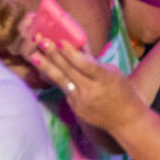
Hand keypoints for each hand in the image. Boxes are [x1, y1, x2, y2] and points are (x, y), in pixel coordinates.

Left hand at [27, 36, 148, 133]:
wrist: (125, 119)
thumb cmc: (122, 90)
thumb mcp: (113, 72)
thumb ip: (93, 60)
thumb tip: (76, 45)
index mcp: (105, 79)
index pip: (85, 65)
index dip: (71, 54)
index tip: (59, 42)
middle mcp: (91, 91)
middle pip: (69, 70)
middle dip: (53, 54)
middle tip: (40, 40)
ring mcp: (81, 101)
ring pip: (61, 80)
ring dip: (46, 66)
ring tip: (34, 55)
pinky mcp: (75, 108)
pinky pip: (65, 89)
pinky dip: (57, 77)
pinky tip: (46, 67)